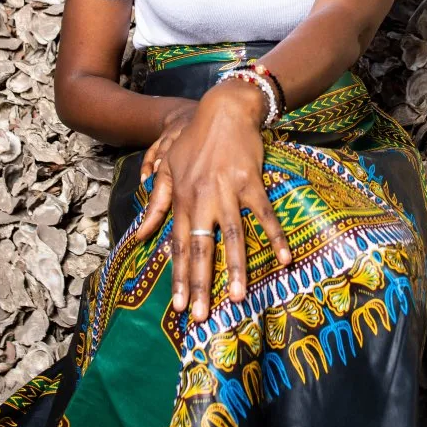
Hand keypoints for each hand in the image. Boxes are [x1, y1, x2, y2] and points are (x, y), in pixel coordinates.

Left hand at [134, 80, 291, 322]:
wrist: (225, 110)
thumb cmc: (195, 138)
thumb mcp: (168, 165)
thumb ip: (156, 200)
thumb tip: (142, 233)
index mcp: (183, 199)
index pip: (180, 245)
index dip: (179, 276)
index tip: (178, 305)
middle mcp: (203, 200)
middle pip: (202, 248)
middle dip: (200, 284)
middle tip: (200, 316)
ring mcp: (229, 192)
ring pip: (232, 237)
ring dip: (236, 269)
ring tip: (238, 297)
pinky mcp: (252, 183)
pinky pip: (264, 214)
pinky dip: (274, 236)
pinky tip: (284, 259)